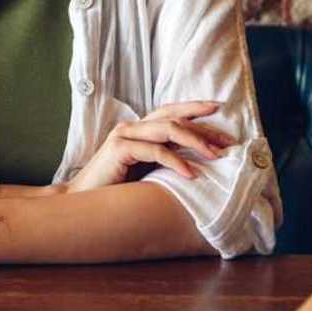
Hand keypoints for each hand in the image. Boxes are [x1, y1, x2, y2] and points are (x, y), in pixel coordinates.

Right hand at [65, 101, 235, 193]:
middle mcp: (132, 127)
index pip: (171, 112)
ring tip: (216, 156)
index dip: (196, 110)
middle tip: (228, 140)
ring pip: (168, 129)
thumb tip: (199, 162)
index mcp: (139, 130)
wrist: (84, 200)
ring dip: (196, 142)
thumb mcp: (146, 171)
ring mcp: (125, 135)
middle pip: (174, 116)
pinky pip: (155, 151)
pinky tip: (191, 174)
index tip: (221, 113)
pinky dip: (176, 161)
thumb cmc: (116, 189)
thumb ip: (164, 160)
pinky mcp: (119, 148)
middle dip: (204, 126)